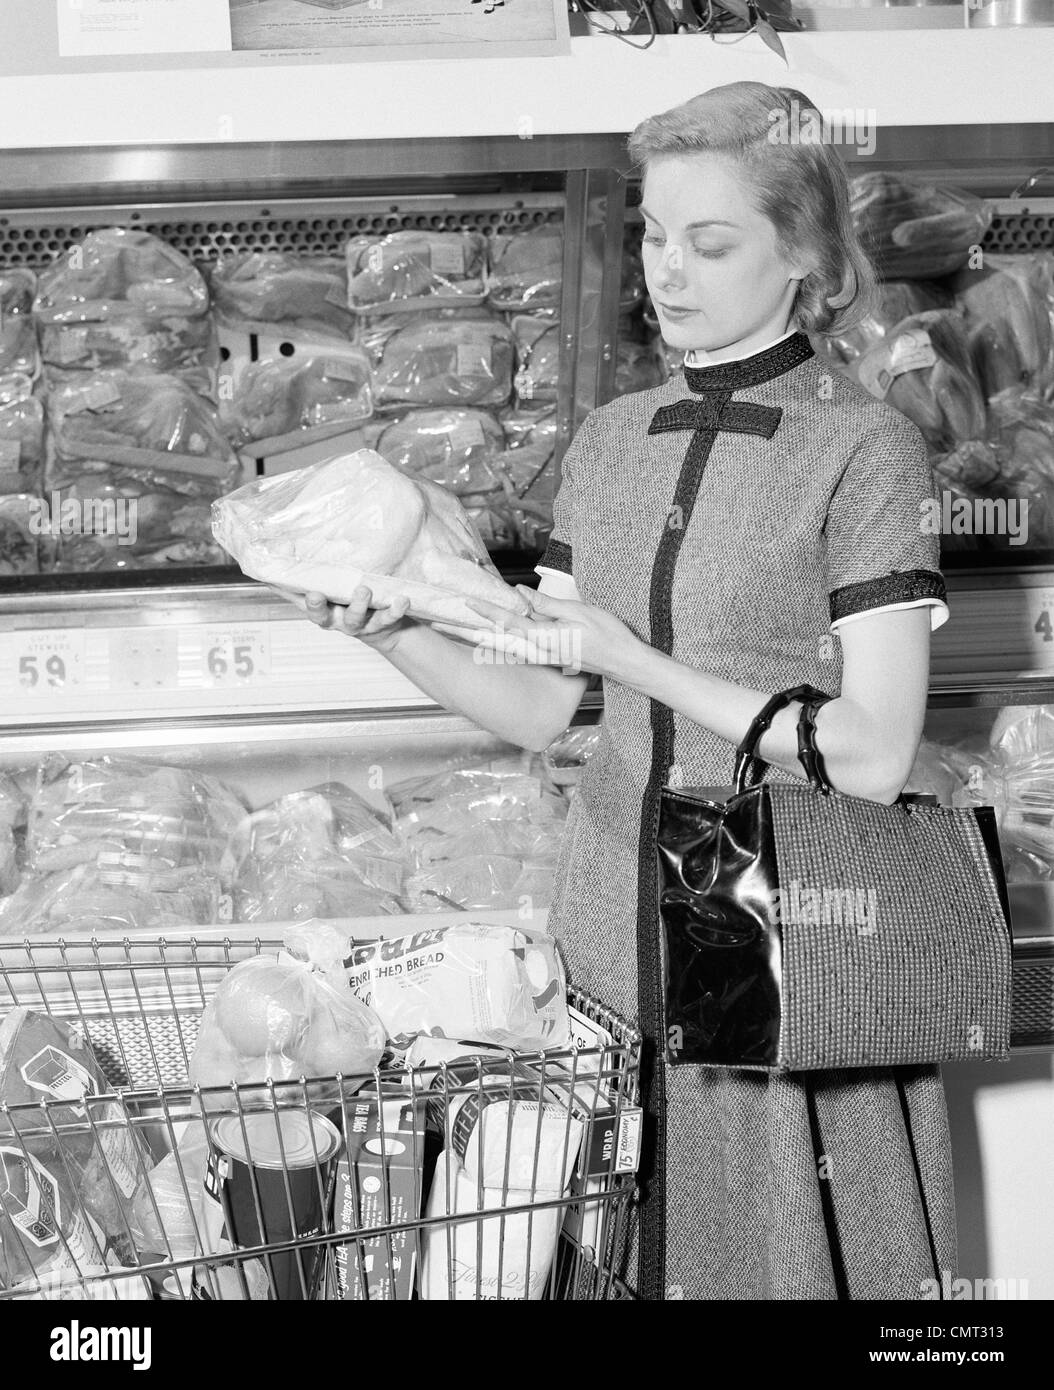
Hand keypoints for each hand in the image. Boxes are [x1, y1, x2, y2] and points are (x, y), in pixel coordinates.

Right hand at [269, 584, 413, 654]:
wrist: (379, 628)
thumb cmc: (342, 605)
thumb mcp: (320, 595)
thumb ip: (295, 584)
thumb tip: (264, 566)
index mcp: (323, 613)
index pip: (311, 610)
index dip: (310, 604)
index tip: (311, 593)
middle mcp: (339, 621)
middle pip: (330, 618)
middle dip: (324, 608)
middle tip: (325, 594)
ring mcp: (361, 624)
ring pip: (358, 618)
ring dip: (360, 605)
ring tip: (365, 588)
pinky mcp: (382, 623)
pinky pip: (389, 618)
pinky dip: (395, 610)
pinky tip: (401, 600)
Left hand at [463, 585, 646, 679]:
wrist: (623, 661)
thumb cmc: (607, 635)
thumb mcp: (579, 611)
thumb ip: (547, 604)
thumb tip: (521, 593)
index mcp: (545, 637)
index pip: (509, 622)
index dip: (486, 611)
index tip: (466, 602)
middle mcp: (539, 651)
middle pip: (498, 639)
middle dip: (471, 632)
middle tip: (443, 625)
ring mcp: (544, 656)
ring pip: (505, 646)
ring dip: (482, 639)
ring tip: (460, 632)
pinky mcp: (550, 657)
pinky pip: (519, 649)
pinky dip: (502, 643)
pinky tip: (493, 639)